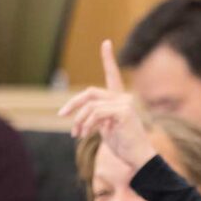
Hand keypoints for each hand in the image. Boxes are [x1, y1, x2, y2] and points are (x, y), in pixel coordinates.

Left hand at [58, 40, 156, 169]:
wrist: (138, 158)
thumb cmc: (123, 145)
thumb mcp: (105, 128)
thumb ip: (95, 116)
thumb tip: (76, 115)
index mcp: (120, 100)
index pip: (113, 75)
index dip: (108, 58)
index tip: (106, 42)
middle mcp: (124, 98)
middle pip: (90, 92)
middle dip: (73, 103)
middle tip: (62, 116)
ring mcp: (125, 104)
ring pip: (91, 105)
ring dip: (79, 121)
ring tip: (78, 134)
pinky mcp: (123, 112)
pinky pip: (96, 113)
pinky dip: (87, 124)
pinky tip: (87, 134)